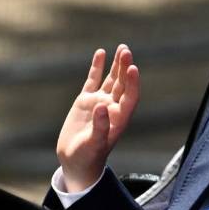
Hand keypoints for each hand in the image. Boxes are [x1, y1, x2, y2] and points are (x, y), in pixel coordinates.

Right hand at [56, 46, 139, 191]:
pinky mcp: (85, 101)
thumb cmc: (88, 157)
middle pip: (123, 84)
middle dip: (125, 68)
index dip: (133, 83)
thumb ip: (100, 127)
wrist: (75, 161)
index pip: (130, 97)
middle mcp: (113, 108)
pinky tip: (101, 53)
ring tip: (122, 48)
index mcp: (119, 118)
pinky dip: (97, 67)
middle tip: (126, 51)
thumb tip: (101, 107)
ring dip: (117, 65)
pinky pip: (93, 80)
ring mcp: (99, 102)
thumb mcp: (94, 144)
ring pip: (111, 79)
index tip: (133, 68)